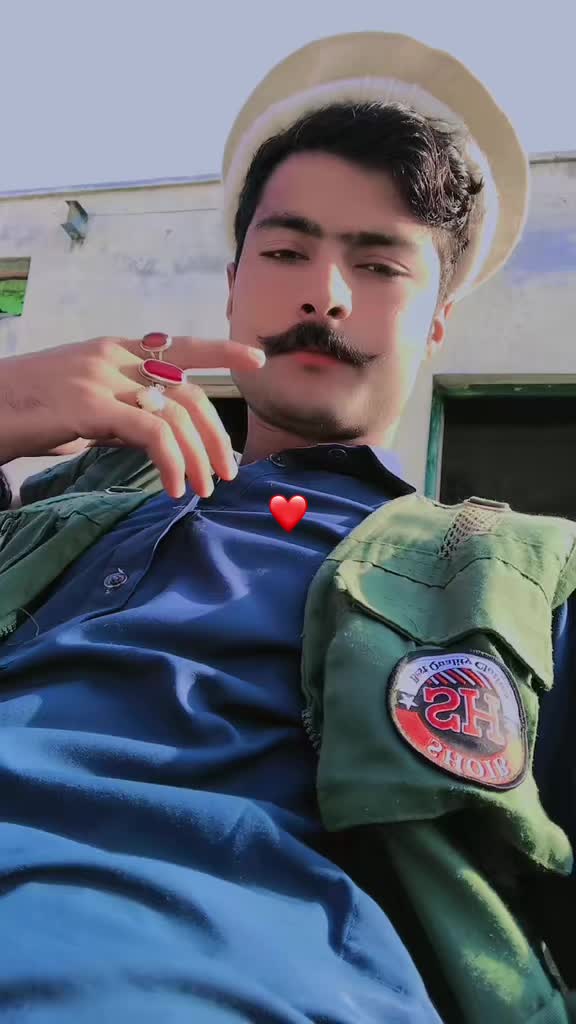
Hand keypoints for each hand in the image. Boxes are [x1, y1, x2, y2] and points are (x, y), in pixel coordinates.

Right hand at [1, 336, 265, 496]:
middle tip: (227, 471)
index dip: (221, 352)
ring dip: (198, 457)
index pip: (179, 346)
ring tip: (202, 489)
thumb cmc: (28, 412)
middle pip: (189, 391)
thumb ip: (124, 413)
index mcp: (114, 350)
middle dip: (216, 434)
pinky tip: (173, 487)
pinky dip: (172, 462)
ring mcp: (102, 377)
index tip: (256, 360)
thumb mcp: (84, 406)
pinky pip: (152, 433)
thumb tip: (161, 439)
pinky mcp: (91, 404)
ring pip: (176, 414)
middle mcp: (114, 357)